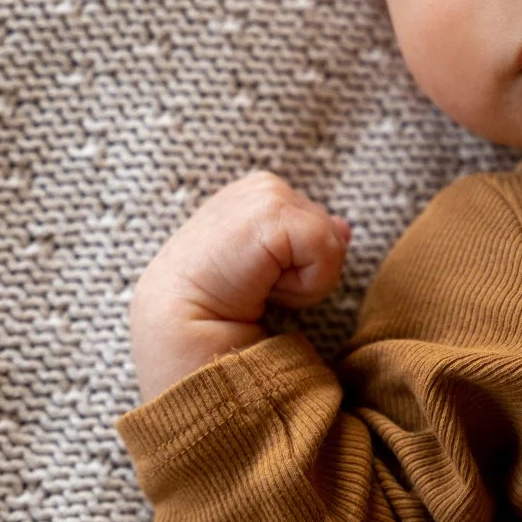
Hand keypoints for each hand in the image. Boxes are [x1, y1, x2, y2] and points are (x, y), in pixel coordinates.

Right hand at [127, 171, 351, 405]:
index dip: (300, 268)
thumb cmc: (212, 311)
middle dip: (305, 271)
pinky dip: (307, 283)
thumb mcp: (269, 273)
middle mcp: (257, 188)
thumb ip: (304, 244)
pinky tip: (264, 288)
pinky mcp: (269, 211)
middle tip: (255, 289)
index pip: (316, 225)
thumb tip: (344, 227)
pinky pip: (326, 248)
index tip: (255, 285)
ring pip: (332, 239)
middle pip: (330, 230)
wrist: (177, 332)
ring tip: (256, 289)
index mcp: (252, 200)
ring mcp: (262, 194)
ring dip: (305, 281)